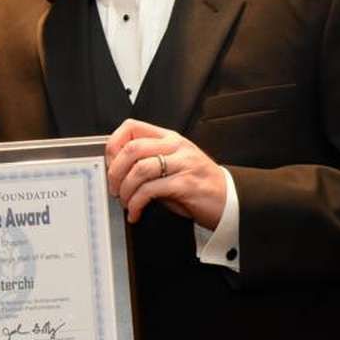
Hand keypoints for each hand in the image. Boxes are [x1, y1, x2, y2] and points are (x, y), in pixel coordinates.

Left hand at [105, 118, 226, 228]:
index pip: (132, 127)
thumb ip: (149, 162)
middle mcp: (176, 147)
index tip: (109, 164)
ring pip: (139, 169)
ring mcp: (183, 164)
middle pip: (132, 149)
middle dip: (115, 171)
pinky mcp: (186, 184)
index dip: (114, 144)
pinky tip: (136, 211)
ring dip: (125, 190)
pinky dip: (137, 203)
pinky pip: (151, 190)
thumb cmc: (198, 185)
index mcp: (170, 138)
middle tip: (114, 188)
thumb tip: (116, 169)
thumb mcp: (172, 166)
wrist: (229, 200)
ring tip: (126, 202)